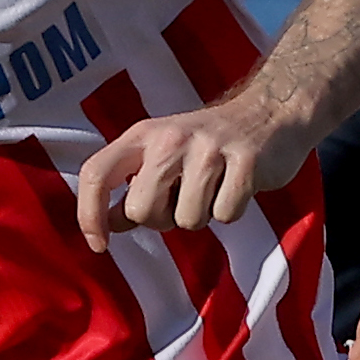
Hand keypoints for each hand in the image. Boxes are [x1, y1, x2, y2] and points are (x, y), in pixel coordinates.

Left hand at [74, 97, 308, 245]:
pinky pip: (225, 215)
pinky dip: (231, 211)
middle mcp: (170, 138)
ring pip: (187, 219)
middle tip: (182, 200)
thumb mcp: (162, 156)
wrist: (270, 114)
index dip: (88, 214)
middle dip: (161, 219)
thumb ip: (134, 188)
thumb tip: (109, 224)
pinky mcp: (246, 161)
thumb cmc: (208, 146)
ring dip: (201, 216)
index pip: (96, 173)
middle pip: (142, 210)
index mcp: (142, 135)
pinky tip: (236, 186)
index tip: (99, 245)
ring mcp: (209, 148)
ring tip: (213, 189)